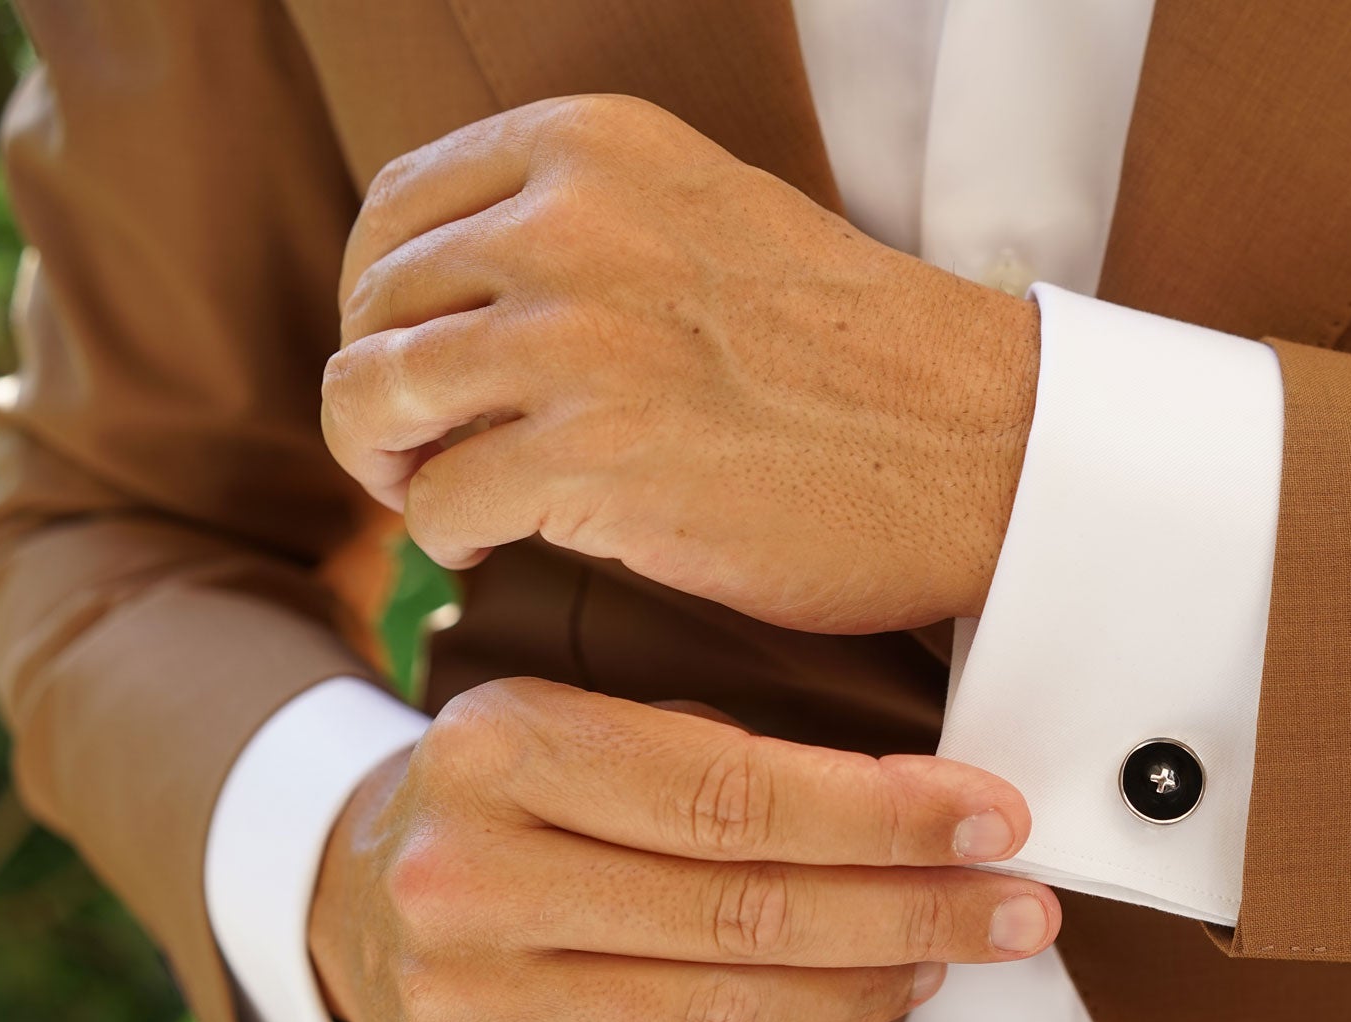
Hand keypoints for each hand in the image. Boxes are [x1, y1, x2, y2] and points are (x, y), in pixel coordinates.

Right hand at [308, 677, 1056, 1021]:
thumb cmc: (522, 796)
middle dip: (912, 911)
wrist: (360, 888)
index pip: (738, 793)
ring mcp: (458, 999)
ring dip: (861, 991)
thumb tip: (926, 811)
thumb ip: (730, 758)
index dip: (887, 816)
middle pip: (744, 911)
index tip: (994, 821)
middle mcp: (466, 872)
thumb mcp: (593, 722)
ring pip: (719, 1014)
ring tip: (936, 959)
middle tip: (1017, 908)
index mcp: (503, 744)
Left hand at [323, 94, 1039, 633]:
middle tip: (424, 450)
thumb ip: (580, 231)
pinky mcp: (591, 458)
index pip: (397, 211)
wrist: (977, 444)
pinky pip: (439, 502)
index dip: (380, 300)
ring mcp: (577, 339)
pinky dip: (451, 535)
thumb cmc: (855, 356)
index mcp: (594, 148)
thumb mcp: (705, 223)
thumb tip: (450, 304)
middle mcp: (569, 223)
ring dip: (390, 464)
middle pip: (375, 310)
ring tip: (441, 493)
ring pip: (373, 399)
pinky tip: (503, 544)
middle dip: (380, 392)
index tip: (416, 361)